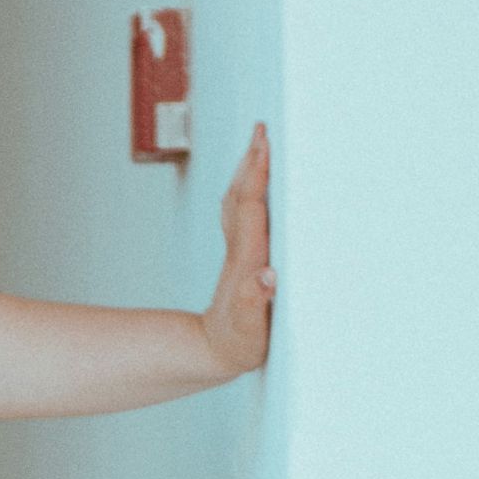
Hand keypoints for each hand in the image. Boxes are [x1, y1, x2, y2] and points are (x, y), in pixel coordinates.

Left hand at [202, 122, 275, 374]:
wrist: (212, 352)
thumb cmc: (238, 343)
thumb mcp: (251, 330)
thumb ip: (257, 303)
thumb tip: (267, 276)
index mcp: (248, 260)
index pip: (252, 208)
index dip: (257, 176)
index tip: (264, 145)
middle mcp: (240, 250)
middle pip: (242, 194)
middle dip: (252, 160)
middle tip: (262, 127)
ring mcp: (237, 252)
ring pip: (239, 200)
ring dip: (248, 170)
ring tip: (259, 143)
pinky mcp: (240, 258)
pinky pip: (242, 212)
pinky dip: (248, 189)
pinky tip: (255, 181)